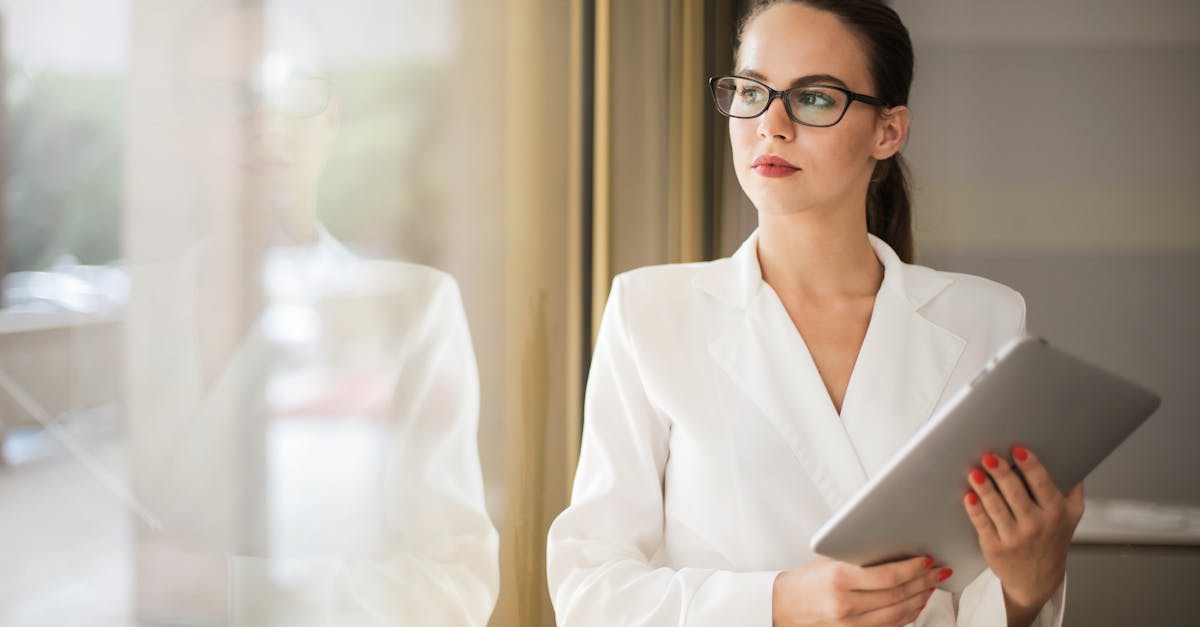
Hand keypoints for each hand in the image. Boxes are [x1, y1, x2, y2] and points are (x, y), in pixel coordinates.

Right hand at [772, 554, 950, 626]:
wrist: (785, 606)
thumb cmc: (807, 580)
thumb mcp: (830, 560)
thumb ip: (860, 557)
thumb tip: (897, 549)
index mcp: (839, 579)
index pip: (887, 576)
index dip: (912, 569)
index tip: (926, 560)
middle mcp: (846, 604)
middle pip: (897, 596)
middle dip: (923, 582)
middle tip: (938, 571)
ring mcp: (851, 624)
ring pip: (898, 614)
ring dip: (921, 598)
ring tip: (932, 585)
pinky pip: (890, 626)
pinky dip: (908, 614)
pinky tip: (916, 602)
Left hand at [963, 446, 1083, 622]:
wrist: (1038, 579)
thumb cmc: (1052, 540)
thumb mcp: (1071, 515)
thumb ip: (1072, 488)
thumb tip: (1072, 458)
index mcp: (1055, 513)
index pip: (1042, 484)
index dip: (1030, 466)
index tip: (1018, 450)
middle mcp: (1036, 526)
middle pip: (1015, 493)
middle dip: (1001, 472)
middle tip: (989, 456)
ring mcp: (1014, 538)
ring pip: (996, 507)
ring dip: (983, 488)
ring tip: (975, 472)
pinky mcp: (995, 547)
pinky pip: (982, 523)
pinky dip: (974, 509)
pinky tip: (969, 496)